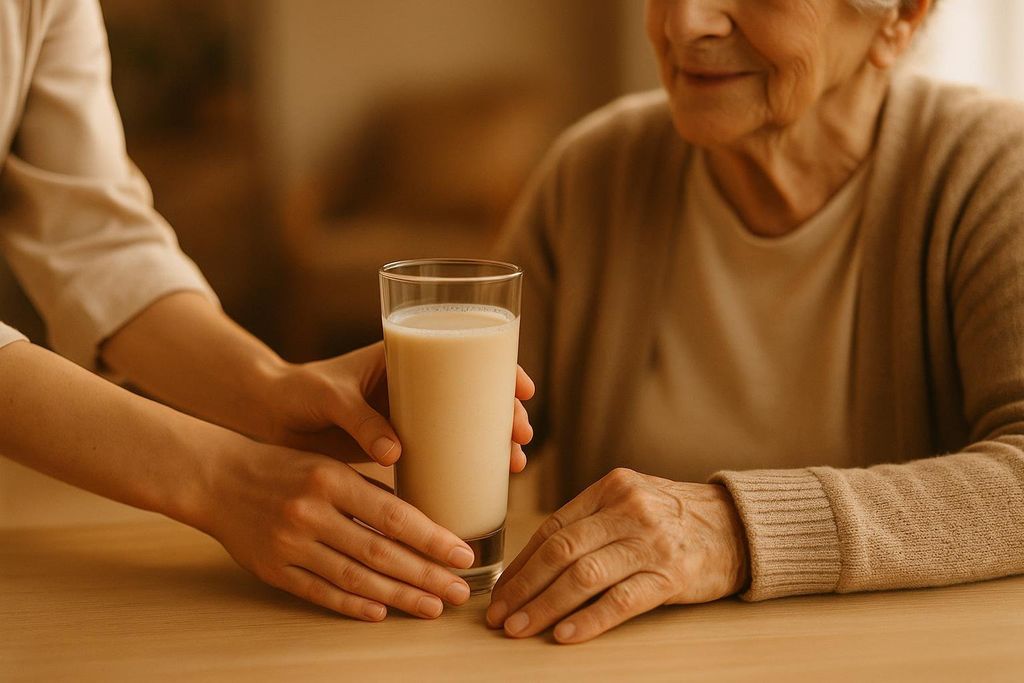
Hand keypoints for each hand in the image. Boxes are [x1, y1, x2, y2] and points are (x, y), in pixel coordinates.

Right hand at [205, 440, 479, 620]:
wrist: (217, 478)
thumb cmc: (284, 466)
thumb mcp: (328, 464)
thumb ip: (369, 491)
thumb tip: (422, 522)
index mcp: (330, 478)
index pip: (394, 515)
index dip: (432, 539)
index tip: (463, 555)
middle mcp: (311, 512)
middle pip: (380, 552)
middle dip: (425, 575)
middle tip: (460, 590)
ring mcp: (289, 544)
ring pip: (355, 577)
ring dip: (398, 596)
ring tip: (432, 606)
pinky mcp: (272, 569)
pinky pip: (320, 592)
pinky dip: (353, 604)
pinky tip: (382, 612)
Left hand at [259, 342, 535, 469]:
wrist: (269, 418)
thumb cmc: (296, 393)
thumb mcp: (328, 398)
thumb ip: (359, 420)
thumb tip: (398, 452)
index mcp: (401, 354)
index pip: (463, 349)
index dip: (500, 367)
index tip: (522, 389)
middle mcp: (414, 381)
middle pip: (475, 391)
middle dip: (506, 412)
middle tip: (521, 436)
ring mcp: (409, 413)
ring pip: (466, 422)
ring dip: (495, 440)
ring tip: (515, 464)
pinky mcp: (400, 440)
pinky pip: (444, 448)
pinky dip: (467, 461)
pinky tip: (488, 480)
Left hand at [486, 468, 748, 642]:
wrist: (738, 526)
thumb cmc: (675, 517)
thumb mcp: (633, 500)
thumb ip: (591, 520)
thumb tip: (534, 563)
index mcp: (613, 487)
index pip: (553, 528)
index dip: (521, 563)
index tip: (500, 591)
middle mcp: (630, 509)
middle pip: (561, 551)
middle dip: (523, 586)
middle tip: (499, 616)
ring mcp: (652, 542)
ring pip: (584, 576)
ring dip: (545, 606)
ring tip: (520, 629)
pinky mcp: (672, 575)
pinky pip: (622, 600)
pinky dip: (590, 620)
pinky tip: (565, 635)